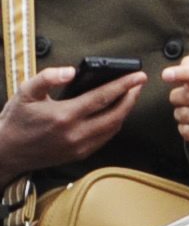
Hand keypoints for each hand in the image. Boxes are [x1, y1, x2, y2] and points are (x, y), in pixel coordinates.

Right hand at [0, 66, 141, 182]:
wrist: (5, 152)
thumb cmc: (16, 120)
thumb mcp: (26, 92)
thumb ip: (47, 77)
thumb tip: (72, 71)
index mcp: (64, 116)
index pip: (103, 97)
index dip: (124, 85)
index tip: (139, 76)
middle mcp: (75, 133)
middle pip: (116, 114)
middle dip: (131, 97)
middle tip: (139, 84)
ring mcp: (78, 147)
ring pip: (113, 128)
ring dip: (125, 111)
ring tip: (129, 95)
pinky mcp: (79, 155)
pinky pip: (104, 138)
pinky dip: (114, 124)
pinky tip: (115, 113)